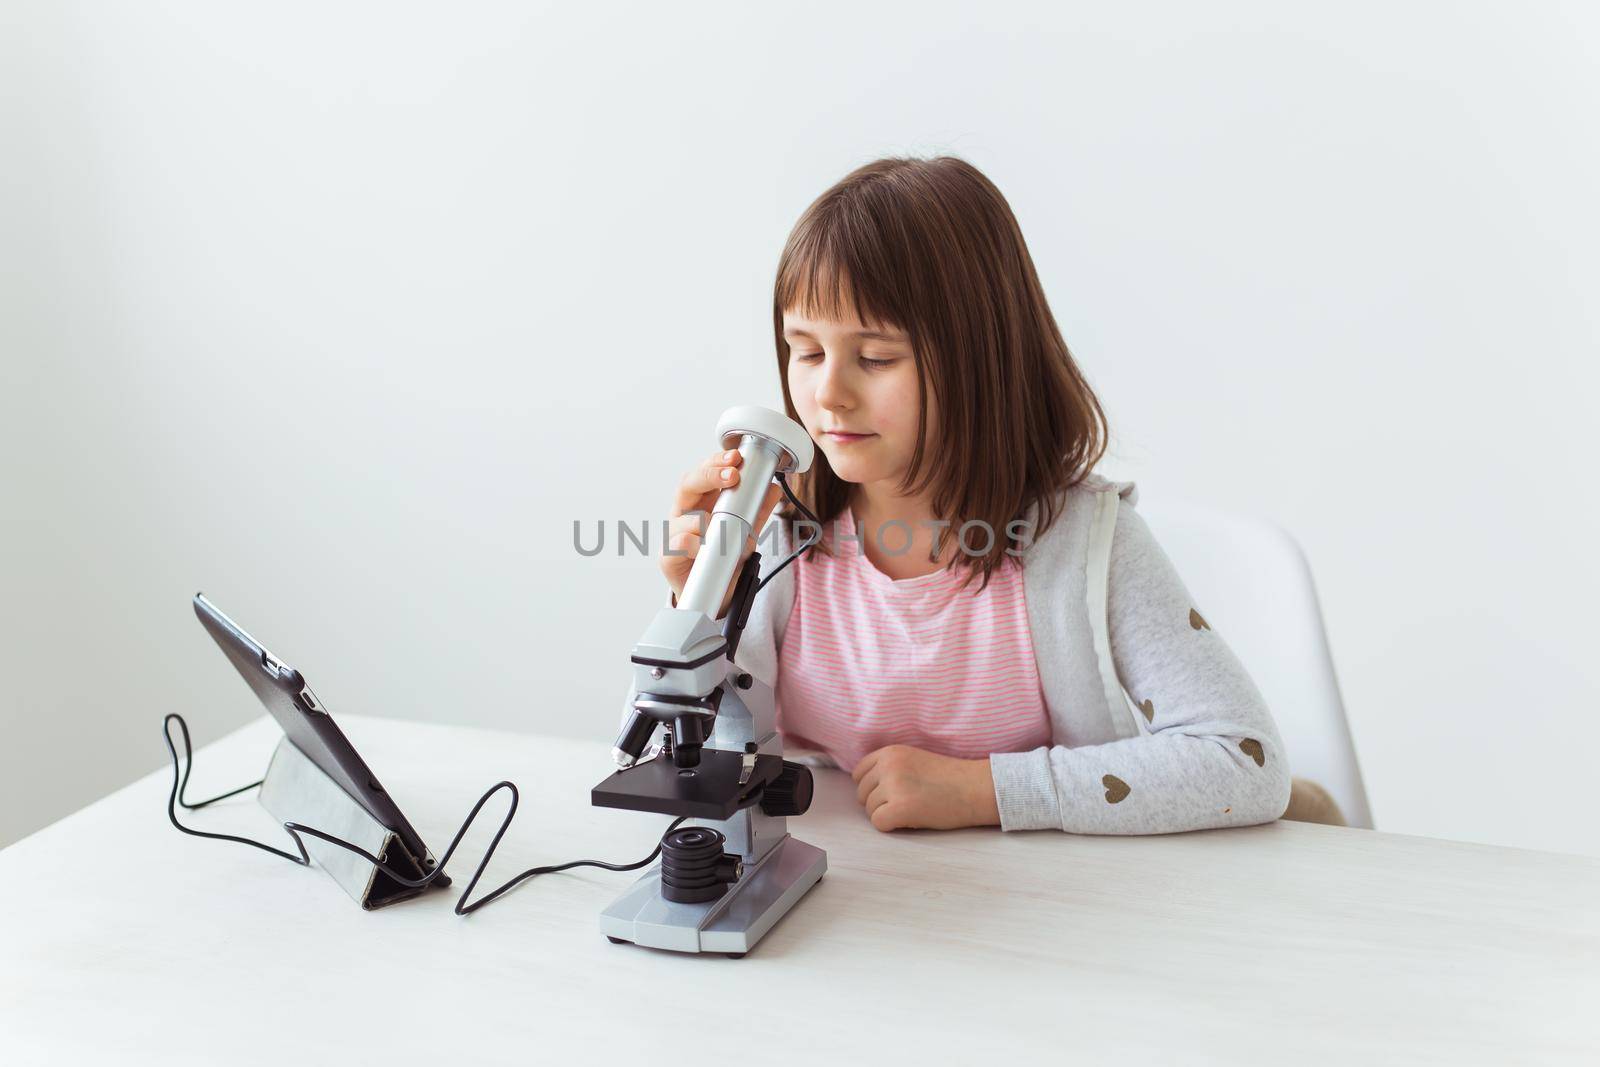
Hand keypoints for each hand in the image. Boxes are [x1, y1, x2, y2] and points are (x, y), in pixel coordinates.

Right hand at [660, 448, 783, 617]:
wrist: (718, 594)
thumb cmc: (725, 557)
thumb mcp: (747, 532)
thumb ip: (758, 511)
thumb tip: (773, 488)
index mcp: (701, 501)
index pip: (704, 472)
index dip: (718, 461)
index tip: (737, 458)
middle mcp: (684, 513)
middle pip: (688, 484)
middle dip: (710, 474)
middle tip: (731, 474)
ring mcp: (674, 535)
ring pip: (683, 516)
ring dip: (705, 519)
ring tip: (722, 529)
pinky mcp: (668, 558)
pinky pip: (677, 545)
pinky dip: (692, 544)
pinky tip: (702, 547)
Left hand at [851, 745, 1000, 831]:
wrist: (976, 788)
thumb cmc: (949, 778)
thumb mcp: (914, 760)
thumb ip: (890, 767)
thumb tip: (864, 788)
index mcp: (891, 752)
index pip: (859, 773)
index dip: (872, 787)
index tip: (891, 793)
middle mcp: (888, 765)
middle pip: (862, 793)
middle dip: (878, 802)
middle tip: (906, 803)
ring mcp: (894, 786)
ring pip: (869, 810)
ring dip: (887, 814)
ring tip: (913, 809)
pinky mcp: (900, 808)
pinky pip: (879, 823)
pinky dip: (892, 826)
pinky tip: (911, 820)